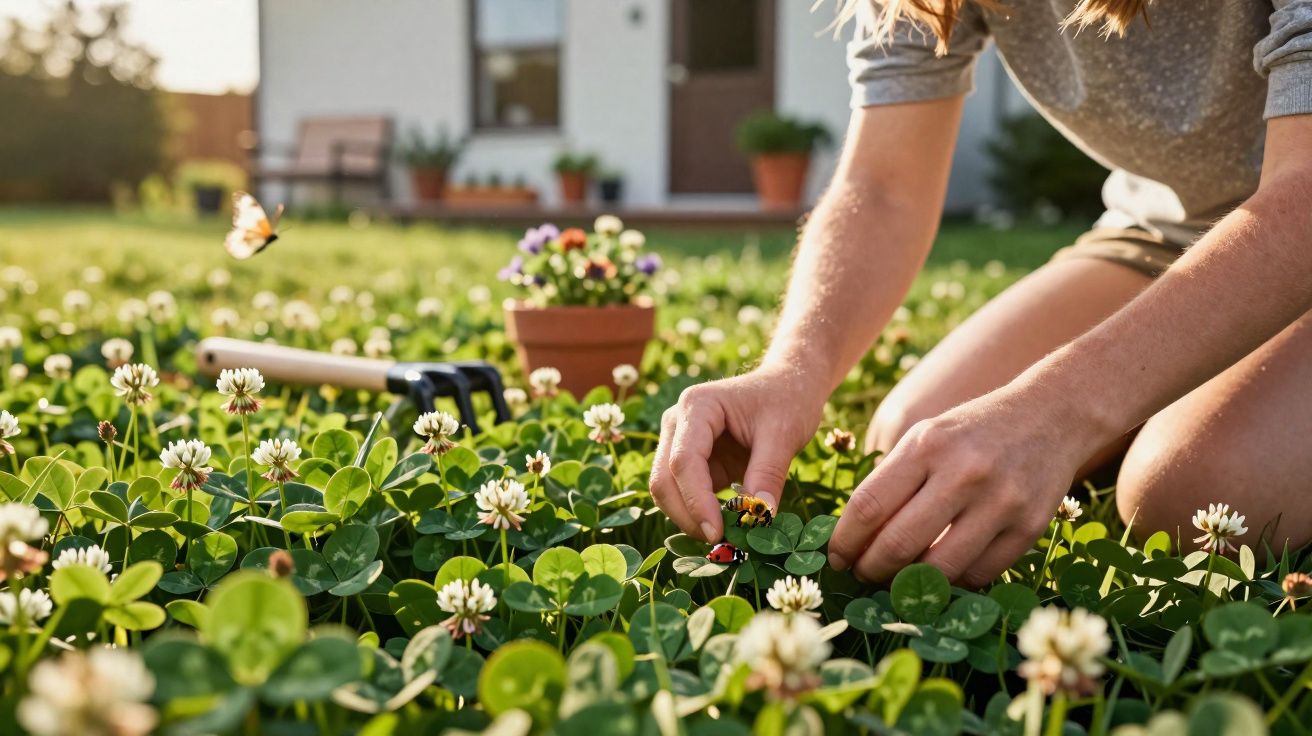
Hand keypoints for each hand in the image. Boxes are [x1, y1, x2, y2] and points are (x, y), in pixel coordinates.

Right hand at [650, 366, 826, 542]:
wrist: (788, 385)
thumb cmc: (787, 400)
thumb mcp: (784, 434)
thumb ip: (768, 474)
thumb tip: (758, 519)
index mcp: (696, 407)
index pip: (683, 461)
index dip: (696, 501)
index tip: (718, 533)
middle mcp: (678, 423)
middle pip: (664, 479)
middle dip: (688, 516)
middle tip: (722, 545)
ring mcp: (680, 442)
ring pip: (667, 491)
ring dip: (690, 519)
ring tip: (728, 538)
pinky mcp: (692, 461)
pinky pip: (685, 494)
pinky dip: (700, 515)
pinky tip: (727, 528)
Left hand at [827, 387, 1100, 587]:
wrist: (1050, 416)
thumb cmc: (971, 433)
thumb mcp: (925, 438)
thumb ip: (892, 482)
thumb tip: (854, 540)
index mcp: (926, 445)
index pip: (869, 506)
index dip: (845, 542)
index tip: (836, 558)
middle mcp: (963, 472)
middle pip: (898, 544)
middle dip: (871, 570)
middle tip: (863, 576)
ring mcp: (1000, 502)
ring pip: (939, 569)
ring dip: (910, 585)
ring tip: (897, 582)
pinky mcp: (1029, 527)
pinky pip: (979, 574)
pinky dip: (954, 582)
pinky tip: (942, 575)